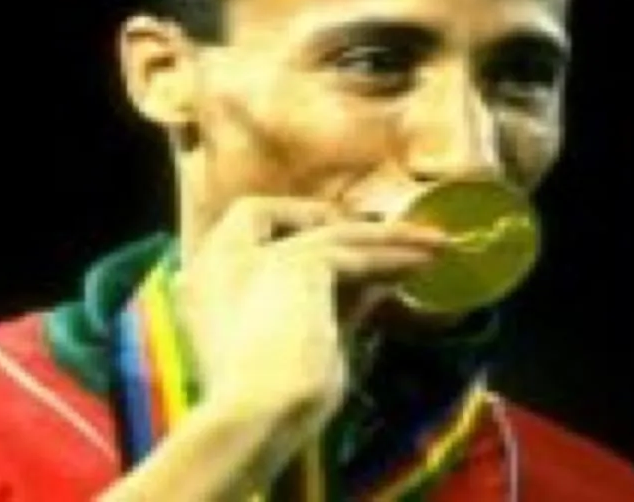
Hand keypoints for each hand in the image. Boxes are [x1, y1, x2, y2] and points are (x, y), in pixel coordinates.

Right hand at [174, 196, 449, 457]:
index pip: (242, 229)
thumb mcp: (298, 346)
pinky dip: (393, 255)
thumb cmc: (267, 408)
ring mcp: (255, 258)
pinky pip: (354, 251)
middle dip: (326, 218)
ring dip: (385, 236)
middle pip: (277, 214)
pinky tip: (424, 261)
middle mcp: (218, 262)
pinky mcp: (296, 264)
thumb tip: (375, 282)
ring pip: (328, 231)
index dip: (287, 226)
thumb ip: (329, 307)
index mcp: (202, 287)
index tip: (330, 242)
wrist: (252, 419)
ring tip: (431, 245)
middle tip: (377, 234)